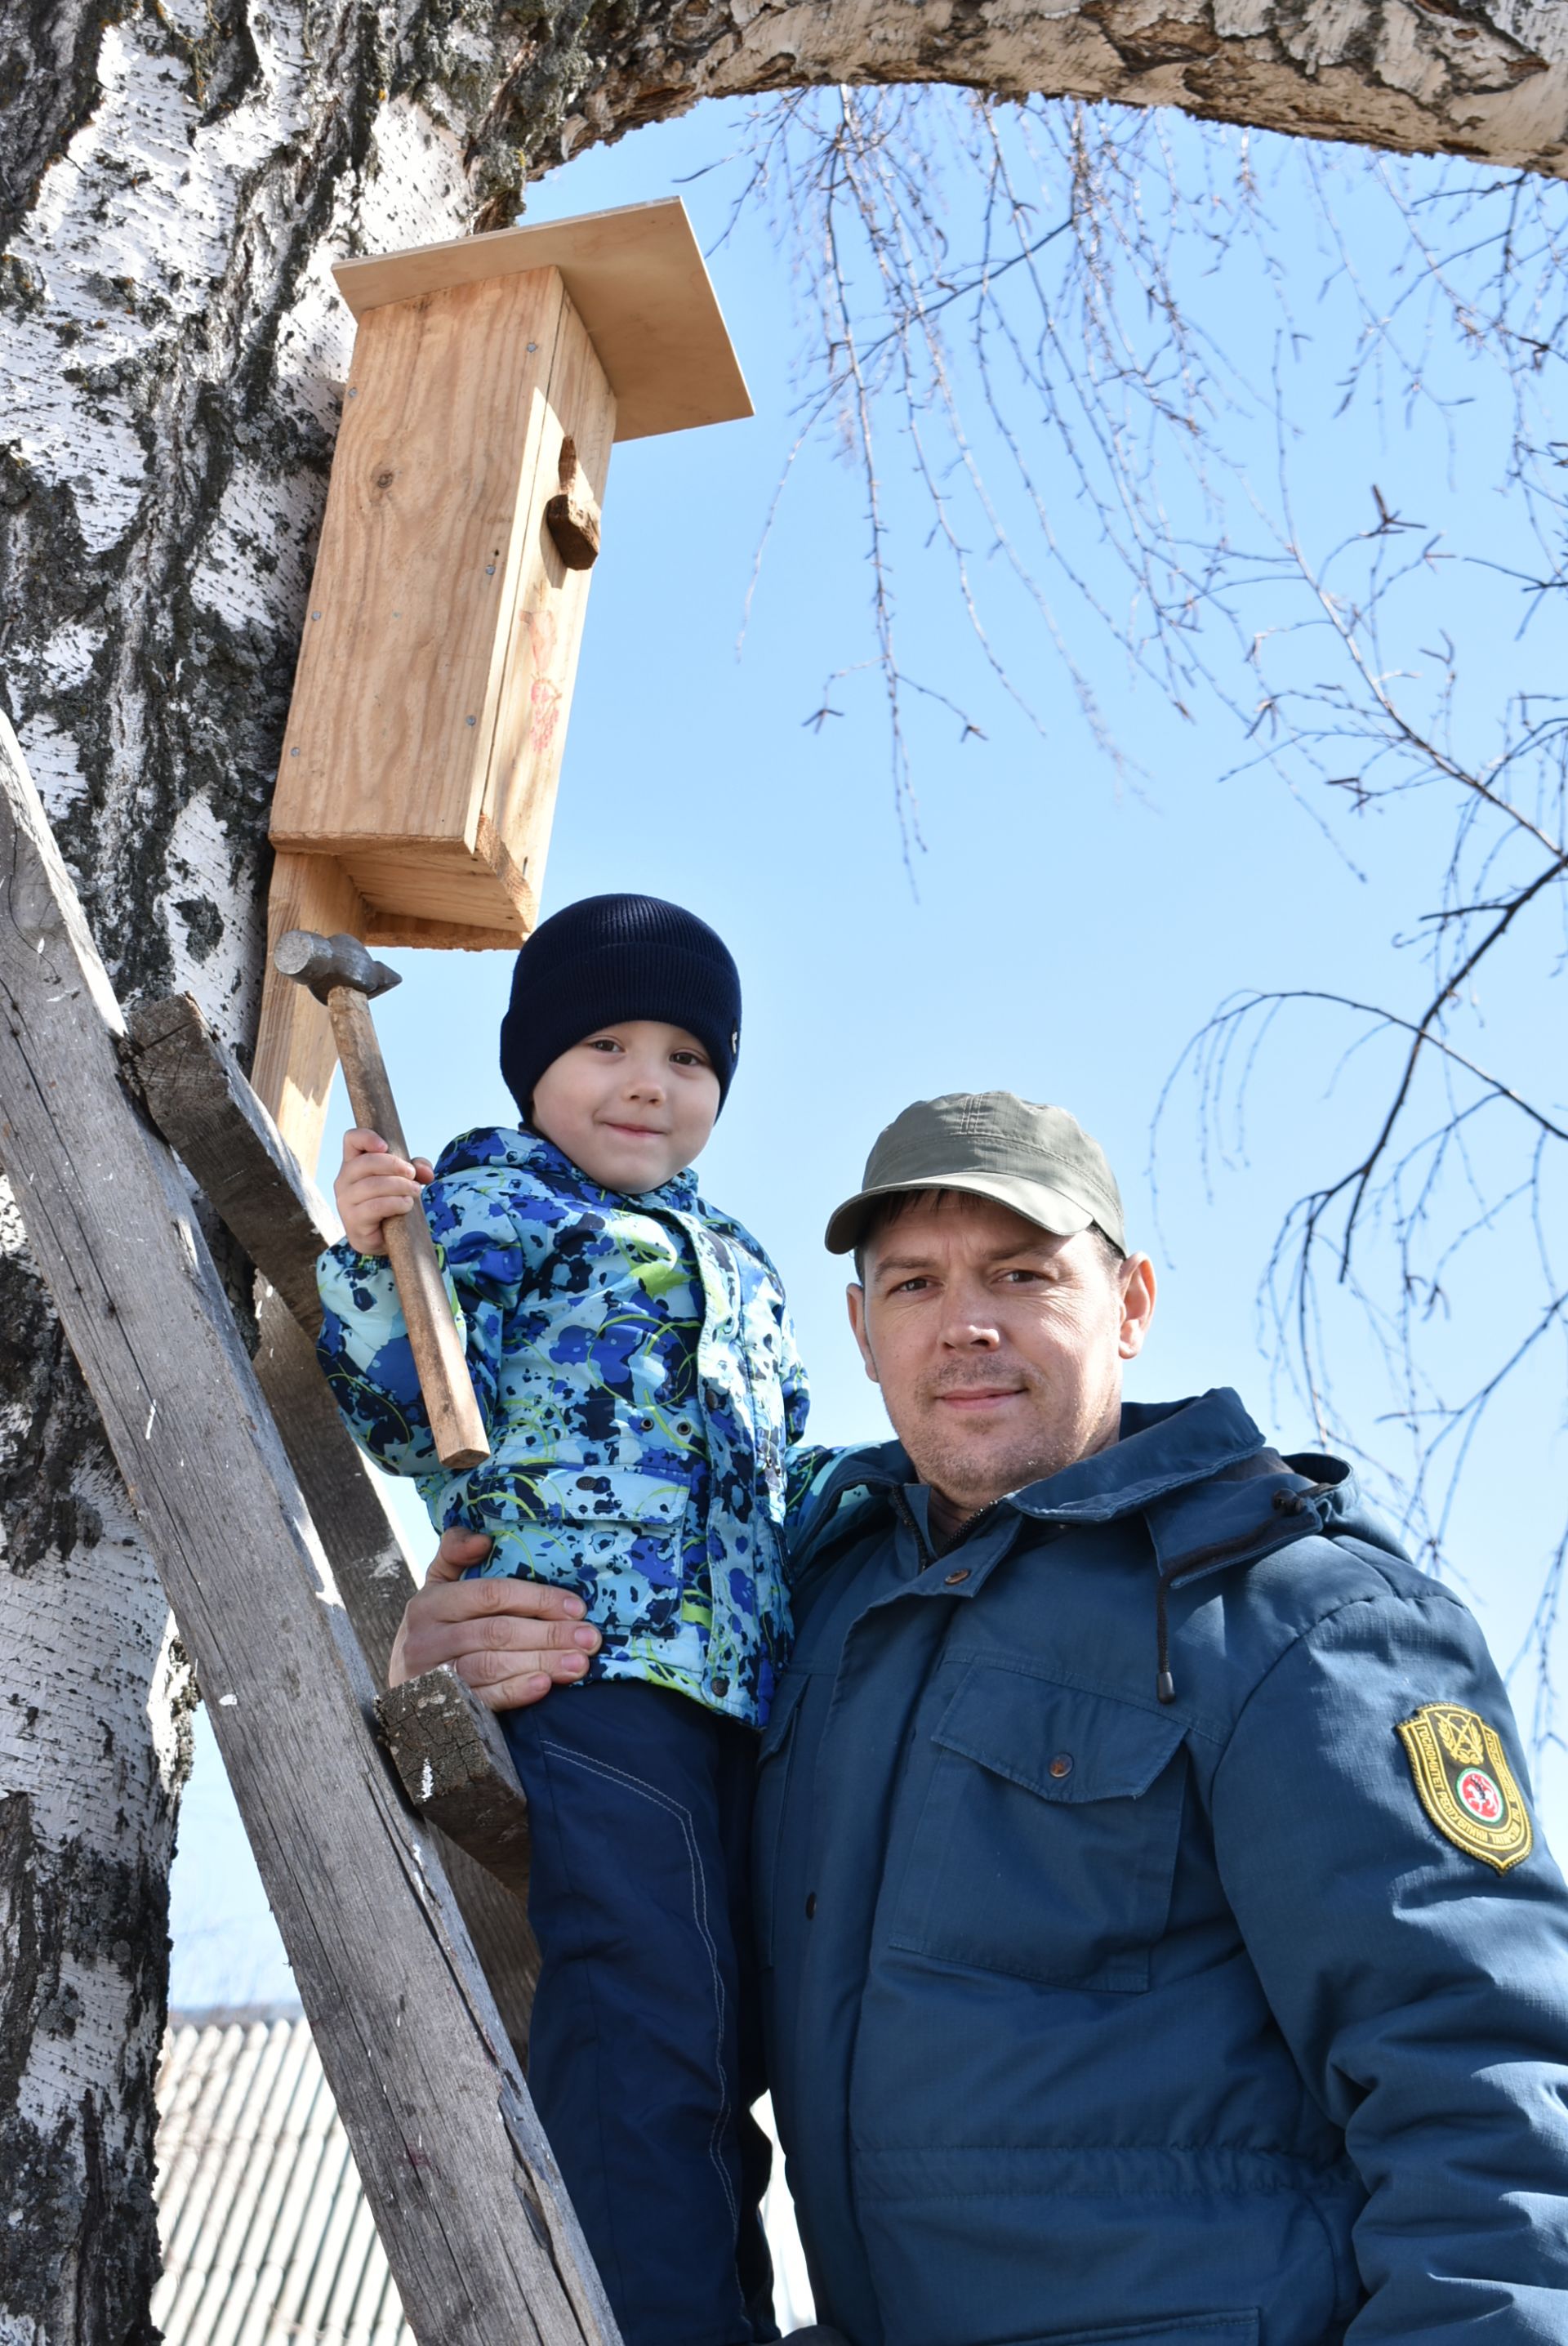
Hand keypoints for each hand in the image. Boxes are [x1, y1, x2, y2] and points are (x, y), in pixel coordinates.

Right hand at [335, 1126, 434, 1255]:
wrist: (383, 1239)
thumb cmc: (392, 1202)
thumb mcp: (406, 1180)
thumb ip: (417, 1169)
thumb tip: (426, 1172)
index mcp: (354, 1163)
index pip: (351, 1139)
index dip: (367, 1137)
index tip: (386, 1145)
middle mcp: (344, 1180)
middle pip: (365, 1162)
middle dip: (394, 1165)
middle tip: (412, 1175)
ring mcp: (345, 1201)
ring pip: (372, 1185)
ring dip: (399, 1186)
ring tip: (416, 1192)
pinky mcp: (353, 1221)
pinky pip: (374, 1207)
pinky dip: (395, 1203)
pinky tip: (406, 1205)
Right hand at [388, 1527, 601, 1708]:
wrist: (403, 1694)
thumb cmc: (435, 1629)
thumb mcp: (437, 1588)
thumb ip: (455, 1553)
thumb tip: (483, 1539)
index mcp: (431, 1602)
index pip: (491, 1594)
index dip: (537, 1598)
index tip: (576, 1607)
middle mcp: (428, 1638)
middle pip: (498, 1632)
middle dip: (550, 1634)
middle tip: (590, 1639)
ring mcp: (433, 1675)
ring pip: (493, 1665)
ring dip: (541, 1663)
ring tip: (579, 1664)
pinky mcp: (442, 1707)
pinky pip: (483, 1700)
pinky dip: (515, 1692)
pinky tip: (545, 1686)